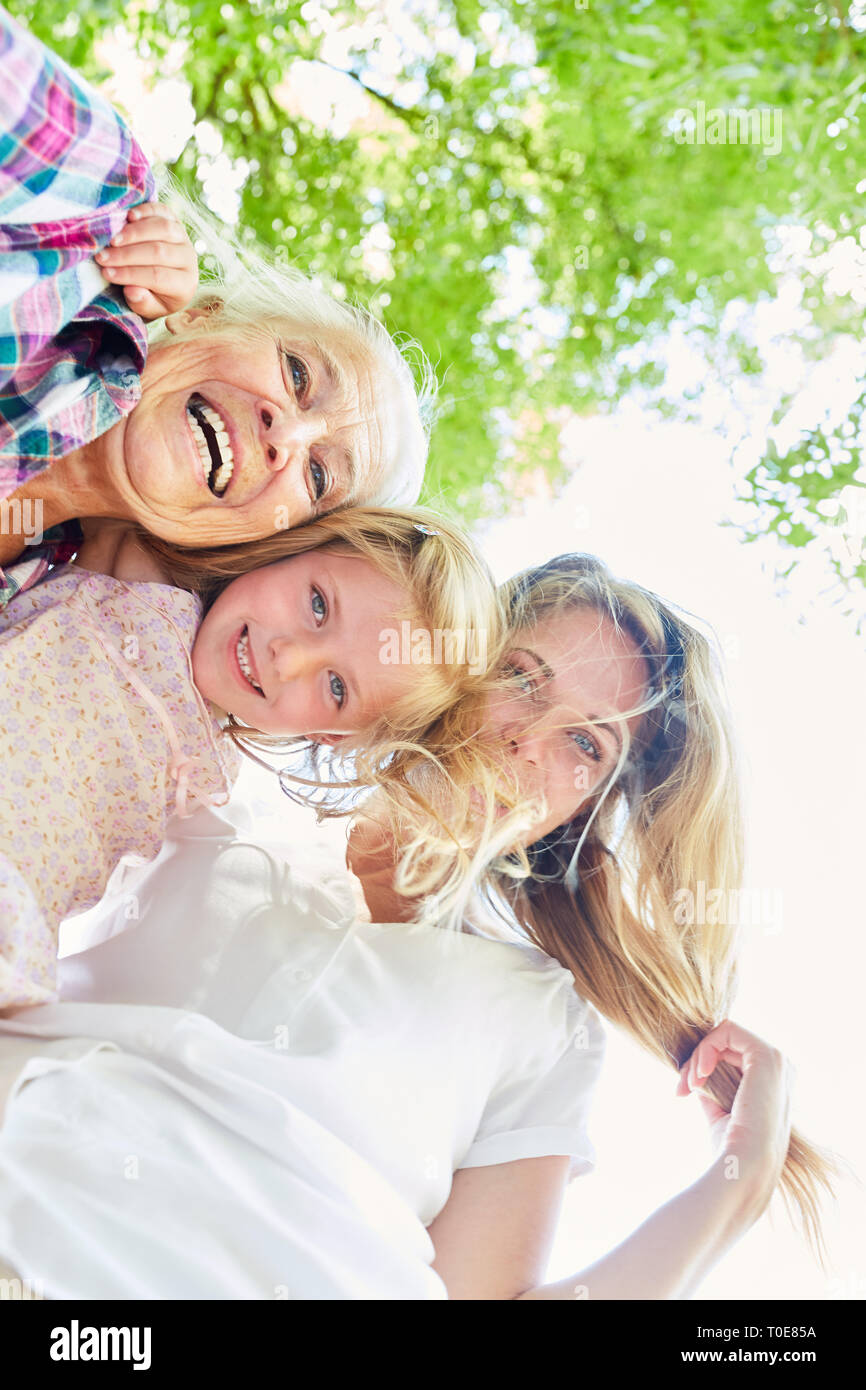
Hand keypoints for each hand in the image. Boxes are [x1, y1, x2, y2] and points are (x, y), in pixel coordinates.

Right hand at [94, 202, 198, 319]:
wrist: (168, 278)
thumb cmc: (154, 296)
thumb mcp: (150, 308)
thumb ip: (143, 303)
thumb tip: (132, 290)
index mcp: (185, 283)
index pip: (157, 276)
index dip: (130, 274)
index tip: (106, 273)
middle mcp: (188, 258)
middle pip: (158, 252)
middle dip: (127, 255)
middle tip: (102, 257)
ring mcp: (183, 236)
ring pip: (162, 229)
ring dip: (134, 233)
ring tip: (112, 240)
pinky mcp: (175, 219)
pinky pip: (163, 211)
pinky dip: (146, 211)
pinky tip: (129, 215)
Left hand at [677, 1018, 793, 1213]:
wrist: (743, 1167)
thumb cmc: (732, 1149)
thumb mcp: (721, 1113)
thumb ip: (714, 1090)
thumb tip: (699, 1076)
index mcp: (776, 1085)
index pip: (733, 1056)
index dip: (703, 1066)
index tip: (684, 1090)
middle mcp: (783, 1071)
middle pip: (729, 1044)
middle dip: (698, 1060)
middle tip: (683, 1087)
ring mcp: (779, 1061)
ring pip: (726, 1035)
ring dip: (700, 1055)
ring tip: (689, 1084)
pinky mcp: (767, 1056)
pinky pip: (728, 1030)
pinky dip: (706, 1047)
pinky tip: (699, 1074)